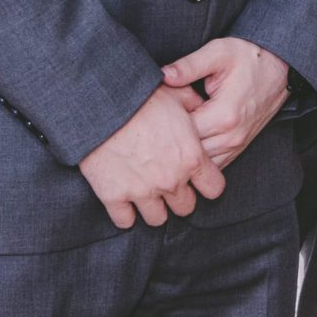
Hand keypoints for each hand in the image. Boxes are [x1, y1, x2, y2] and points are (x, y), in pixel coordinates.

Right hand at [79, 85, 224, 229]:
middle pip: (186, 208)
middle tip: (168, 183)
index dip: (207, 183)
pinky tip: (124, 198)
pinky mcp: (114, 197)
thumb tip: (203, 107)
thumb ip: (195, 106)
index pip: (214, 189)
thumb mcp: (177, 95)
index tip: (198, 178)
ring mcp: (142, 192)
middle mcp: (171, 180)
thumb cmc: (142, 97)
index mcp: (191, 158)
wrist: (102, 105)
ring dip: (154, 208)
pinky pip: (125, 221)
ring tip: (147, 192)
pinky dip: (125, 214)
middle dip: (180, 197)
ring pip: (157, 219)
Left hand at [162, 36, 292, 167]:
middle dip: (170, 141)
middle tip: (154, 126)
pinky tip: (186, 143)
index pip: (180, 134)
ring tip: (168, 135)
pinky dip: (198, 158)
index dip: (163, 124)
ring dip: (184, 152)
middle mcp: (231, 136)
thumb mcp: (218, 52)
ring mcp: (236, 145)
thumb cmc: (248, 57)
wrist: (280, 66)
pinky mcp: (239, 147)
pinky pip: (213, 164)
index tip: (154, 112)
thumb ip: (189, 65)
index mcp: (223, 115)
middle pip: (188, 153)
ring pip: (200, 164)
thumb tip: (162, 75)